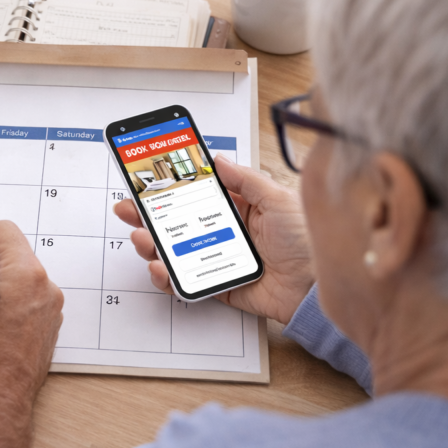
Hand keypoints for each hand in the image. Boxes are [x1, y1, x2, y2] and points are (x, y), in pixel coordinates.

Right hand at [114, 156, 314, 323]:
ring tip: (142, 238)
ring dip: (151, 244)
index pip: (196, 194)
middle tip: (128, 208)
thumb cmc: (308, 241)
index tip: (146, 180)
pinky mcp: (219, 285)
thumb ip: (245, 180)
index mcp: (239, 207)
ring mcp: (219, 259)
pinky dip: (168, 277)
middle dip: (148, 215)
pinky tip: (160, 267)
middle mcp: (225, 232)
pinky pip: (185, 282)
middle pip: (177, 222)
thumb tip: (218, 160)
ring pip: (174, 251)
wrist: (319, 287)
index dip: (170, 188)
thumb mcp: (278, 199)